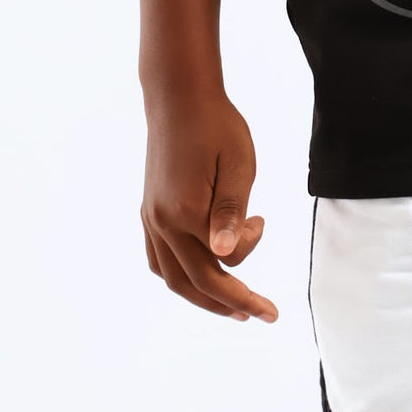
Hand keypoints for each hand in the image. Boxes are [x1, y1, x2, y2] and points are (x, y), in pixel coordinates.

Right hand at [140, 87, 278, 322]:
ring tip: (231, 305)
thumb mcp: (239, 163)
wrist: (179, 97)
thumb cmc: (217, 126)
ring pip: (172, 277)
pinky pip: (158, 258)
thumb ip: (232, 211)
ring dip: (202, 296)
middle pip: (195, 282)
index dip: (250, 255)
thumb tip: (226, 253)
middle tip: (261, 314)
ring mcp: (150, 218)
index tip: (263, 228)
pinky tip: (198, 275)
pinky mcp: (148, 210)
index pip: (222, 261)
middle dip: (229, 302)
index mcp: (186, 212)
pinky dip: (179, 276)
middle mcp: (162, 222)